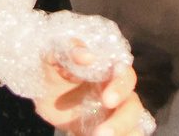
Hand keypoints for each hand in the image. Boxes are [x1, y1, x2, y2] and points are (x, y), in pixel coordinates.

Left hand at [31, 49, 149, 135]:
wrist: (45, 97)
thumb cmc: (53, 72)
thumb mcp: (53, 58)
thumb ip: (68, 51)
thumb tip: (87, 56)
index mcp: (107, 70)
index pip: (125, 75)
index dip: (120, 87)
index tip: (106, 100)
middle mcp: (117, 91)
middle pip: (133, 105)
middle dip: (121, 120)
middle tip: (102, 132)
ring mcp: (116, 113)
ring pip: (133, 124)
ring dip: (121, 133)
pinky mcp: (111, 129)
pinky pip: (128, 135)